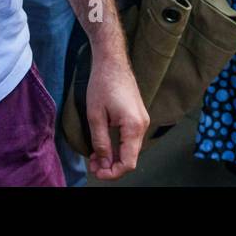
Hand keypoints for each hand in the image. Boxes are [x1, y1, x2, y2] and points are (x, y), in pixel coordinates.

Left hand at [84, 53, 148, 180]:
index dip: (112, 173)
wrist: (112, 61)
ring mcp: (142, 120)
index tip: (97, 173)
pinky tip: (103, 145)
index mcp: (134, 126)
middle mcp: (143, 125)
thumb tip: (103, 163)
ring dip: (114, 156)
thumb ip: (100, 142)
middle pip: (130, 158)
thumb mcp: (95, 116)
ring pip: (130, 149)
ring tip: (94, 156)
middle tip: (92, 165)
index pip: (128, 163)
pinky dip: (118, 146)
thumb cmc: (102, 84)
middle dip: (111, 166)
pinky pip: (130, 139)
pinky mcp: (138, 116)